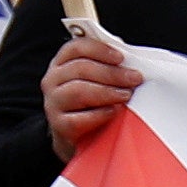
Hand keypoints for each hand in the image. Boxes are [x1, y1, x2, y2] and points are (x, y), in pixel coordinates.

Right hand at [41, 25, 139, 164]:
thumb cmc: (91, 104)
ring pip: (79, 91)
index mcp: (61, 63)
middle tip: (134, 78)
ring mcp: (53, 103)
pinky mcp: (59, 126)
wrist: (79, 138)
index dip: (100, 50)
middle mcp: (52, 80)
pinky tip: (114, 111)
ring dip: (107, 92)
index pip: (76, 48)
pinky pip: (78, 119)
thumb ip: (107, 65)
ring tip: (126, 95)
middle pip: (80, 68)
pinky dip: (99, 114)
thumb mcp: (96, 80)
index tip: (121, 58)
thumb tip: (129, 55)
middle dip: (112, 73)